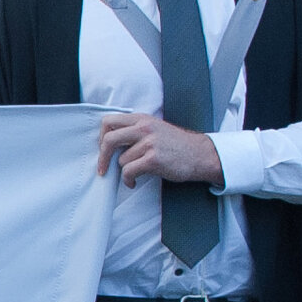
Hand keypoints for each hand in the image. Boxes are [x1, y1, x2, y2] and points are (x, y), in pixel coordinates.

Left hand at [93, 110, 221, 189]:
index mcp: (141, 119)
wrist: (200, 155)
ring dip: (124, 171)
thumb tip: (109, 144)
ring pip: (121, 160)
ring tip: (134, 174)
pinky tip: (133, 182)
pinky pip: (128, 171)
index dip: (101, 137)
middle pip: (109, 139)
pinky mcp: (153, 159)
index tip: (103, 150)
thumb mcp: (154, 129)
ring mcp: (149, 143)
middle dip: (103, 157)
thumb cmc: (175, 145)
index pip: (109, 121)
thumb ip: (134, 131)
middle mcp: (144, 128)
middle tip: (103, 168)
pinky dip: (128, 180)